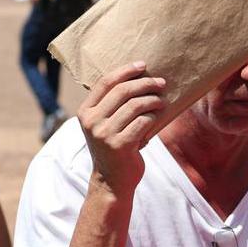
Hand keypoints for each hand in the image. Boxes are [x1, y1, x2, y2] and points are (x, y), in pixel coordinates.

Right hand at [77, 62, 166, 196]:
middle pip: (122, 91)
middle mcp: (91, 121)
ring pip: (135, 106)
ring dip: (153, 100)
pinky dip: (153, 118)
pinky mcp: (120, 145)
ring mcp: (104, 134)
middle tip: (161, 83)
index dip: (125, 71)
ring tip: (162, 101)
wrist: (112, 182)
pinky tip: (157, 118)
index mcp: (85, 112)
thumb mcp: (104, 125)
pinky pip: (143, 122)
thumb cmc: (114, 147)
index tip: (142, 65)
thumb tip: (139, 76)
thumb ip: (113, 105)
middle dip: (145, 83)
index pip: (105, 82)